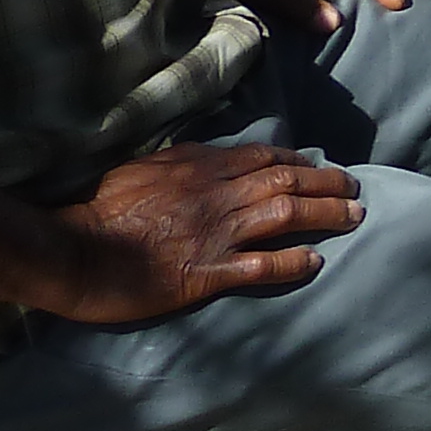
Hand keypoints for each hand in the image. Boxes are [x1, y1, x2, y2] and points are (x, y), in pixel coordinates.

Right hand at [41, 142, 363, 322]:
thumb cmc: (102, 210)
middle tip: (355, 188)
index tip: (319, 164)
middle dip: (327, 183)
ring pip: (285, 216)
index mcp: (200, 168)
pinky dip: (292, 262)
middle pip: (287, 181)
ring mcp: (215, 234)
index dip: (299, 160)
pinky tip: (315, 262)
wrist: (76, 251)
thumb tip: (210, 157)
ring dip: (325, 215)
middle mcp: (216, 195)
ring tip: (355, 216)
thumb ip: (183, 162)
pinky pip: (260, 266)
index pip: (264, 157)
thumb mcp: (145, 168)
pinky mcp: (206, 273)